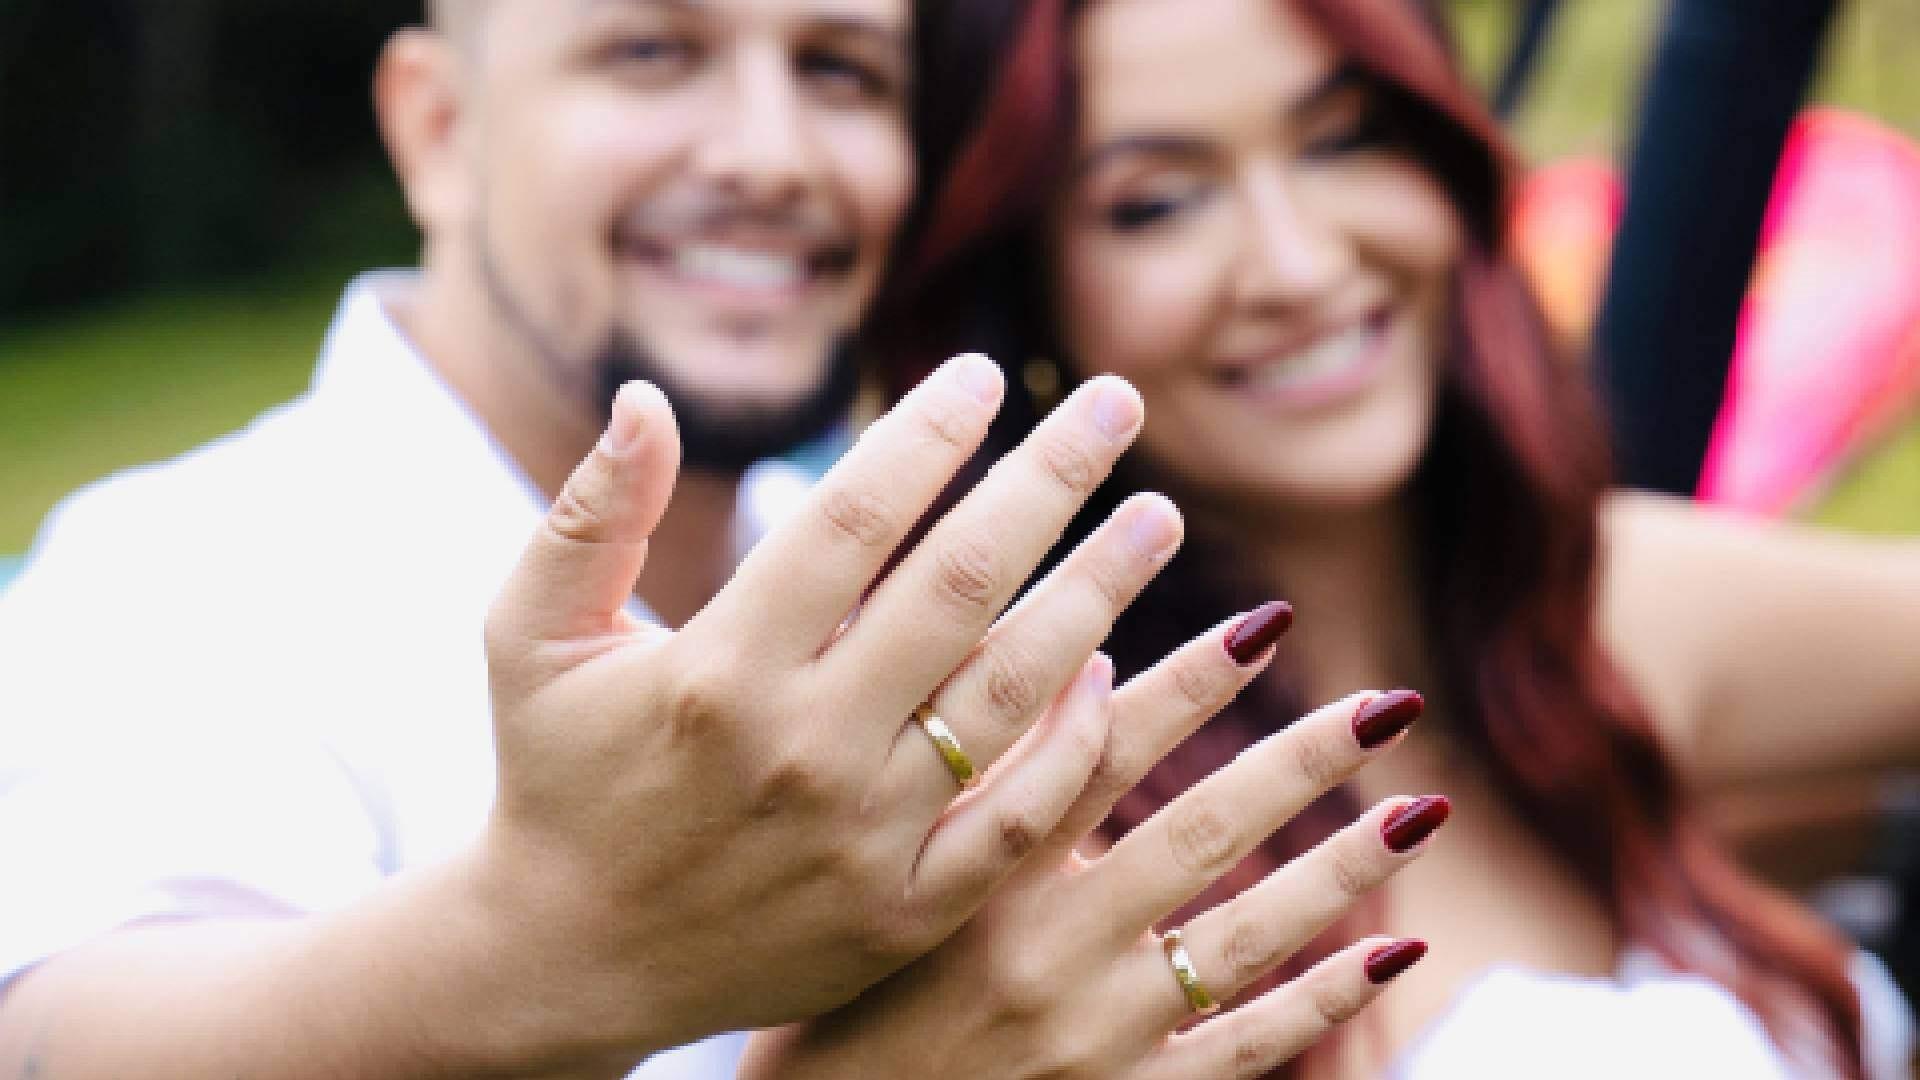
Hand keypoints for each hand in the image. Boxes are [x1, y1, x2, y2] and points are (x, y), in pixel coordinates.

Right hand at [470, 355, 1188, 1065]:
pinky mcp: (899, 912)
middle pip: (959, 586)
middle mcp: (801, 746)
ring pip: (1009, 692)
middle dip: (1050, 481)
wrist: (568, 960)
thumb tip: (647, 395)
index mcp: (718, 667)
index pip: (853, 519)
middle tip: (1117, 404)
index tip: (987, 373)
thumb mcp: (532, 637)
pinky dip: (1073, 743)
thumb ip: (590, 514)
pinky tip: (1110, 670)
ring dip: (1096, 594)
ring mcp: (860, 836)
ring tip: (1155, 519)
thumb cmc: (556, 775)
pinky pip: (1018, 818)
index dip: (928, 435)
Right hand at [739, 673, 1443, 1079]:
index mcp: (980, 872)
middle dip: (1302, 760)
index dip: (1192, 681)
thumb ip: (976, 768)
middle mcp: (1048, 946)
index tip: (1267, 619)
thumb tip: (1080, 664)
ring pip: (1245, 933)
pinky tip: (1394, 951)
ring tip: (1424, 808)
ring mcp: (1097, 1030)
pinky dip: (1324, 999)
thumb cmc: (839, 996)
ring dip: (1341, 866)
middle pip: (1201, 830)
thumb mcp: (884, 872)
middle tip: (1388, 701)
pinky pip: (1245, 1046)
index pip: (1106, 750)